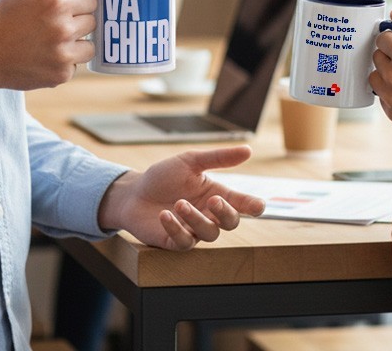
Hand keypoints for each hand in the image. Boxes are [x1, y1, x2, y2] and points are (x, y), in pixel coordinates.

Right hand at [0, 0, 95, 95]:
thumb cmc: (3, 19)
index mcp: (57, 4)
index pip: (91, 0)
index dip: (79, 2)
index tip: (66, 6)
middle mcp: (64, 30)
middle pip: (92, 22)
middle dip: (78, 21)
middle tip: (54, 24)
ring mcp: (64, 55)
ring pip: (90, 46)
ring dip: (77, 44)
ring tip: (52, 42)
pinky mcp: (61, 75)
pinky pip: (76, 65)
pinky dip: (64, 62)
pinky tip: (44, 57)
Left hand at [98, 146, 265, 249]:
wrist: (133, 192)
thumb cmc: (164, 176)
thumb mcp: (191, 161)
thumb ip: (219, 158)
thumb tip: (248, 150)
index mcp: (216, 194)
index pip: (241, 203)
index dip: (252, 206)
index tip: (258, 206)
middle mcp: (208, 214)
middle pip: (231, 222)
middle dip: (226, 213)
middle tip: (214, 199)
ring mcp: (193, 230)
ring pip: (209, 234)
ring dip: (196, 219)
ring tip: (179, 203)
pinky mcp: (174, 241)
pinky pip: (183, 241)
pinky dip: (175, 228)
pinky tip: (164, 214)